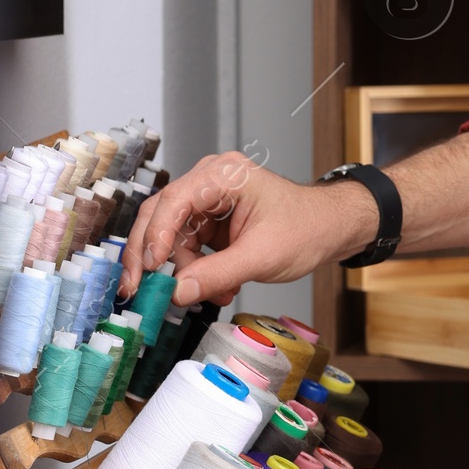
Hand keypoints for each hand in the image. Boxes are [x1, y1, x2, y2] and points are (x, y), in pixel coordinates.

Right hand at [118, 153, 374, 306]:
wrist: (330, 229)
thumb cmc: (307, 229)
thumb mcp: (262, 256)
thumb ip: (217, 275)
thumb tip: (177, 293)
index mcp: (224, 175)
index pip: (174, 200)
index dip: (156, 235)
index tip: (150, 268)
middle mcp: (209, 181)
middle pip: (161, 216)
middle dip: (150, 256)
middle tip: (138, 289)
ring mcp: (208, 201)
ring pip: (171, 236)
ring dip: (182, 271)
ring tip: (209, 293)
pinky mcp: (211, 221)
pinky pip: (187, 246)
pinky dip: (195, 271)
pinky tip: (217, 288)